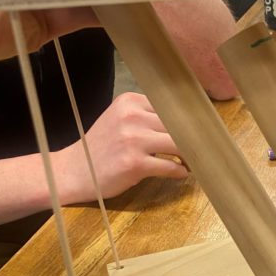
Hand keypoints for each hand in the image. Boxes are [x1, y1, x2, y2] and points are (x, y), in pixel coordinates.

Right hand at [53, 93, 188, 202]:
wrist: (74, 170)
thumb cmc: (101, 147)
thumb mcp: (119, 120)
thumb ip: (145, 116)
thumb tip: (184, 122)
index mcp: (129, 102)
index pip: (170, 107)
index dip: (187, 120)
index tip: (199, 129)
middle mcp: (132, 117)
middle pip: (177, 125)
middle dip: (192, 138)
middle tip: (202, 148)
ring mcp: (133, 140)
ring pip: (177, 145)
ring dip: (189, 155)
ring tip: (193, 160)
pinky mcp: (135, 164)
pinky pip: (169, 166)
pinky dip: (179, 171)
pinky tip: (181, 173)